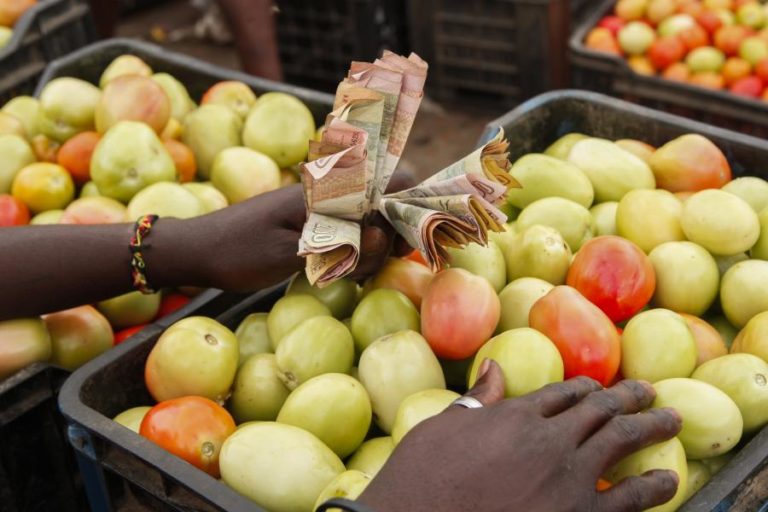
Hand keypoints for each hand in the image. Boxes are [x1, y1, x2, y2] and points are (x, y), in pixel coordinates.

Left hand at [185, 171, 416, 291]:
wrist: (196, 250)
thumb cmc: (237, 252)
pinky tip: (342, 275)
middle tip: (364, 268)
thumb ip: (337, 245)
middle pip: (387, 206)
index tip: (396, 245)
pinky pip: (352, 234)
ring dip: (370, 252)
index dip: (407, 208)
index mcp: (326, 191)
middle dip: (387, 239)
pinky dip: (355, 256)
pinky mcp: (316, 224)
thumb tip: (381, 235)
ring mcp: (324, 208)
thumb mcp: (286, 255)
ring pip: (371, 223)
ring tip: (346, 274)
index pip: (391, 179)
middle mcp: (331, 194)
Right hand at [358, 361, 681, 511]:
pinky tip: (668, 480)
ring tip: (669, 418)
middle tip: (649, 391)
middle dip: (628, 397)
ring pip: (620, 441)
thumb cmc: (422, 478)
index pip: (562, 393)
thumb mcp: (442, 428)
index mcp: (516, 415)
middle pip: (598, 410)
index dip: (585, 388)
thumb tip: (495, 366)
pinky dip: (652, 487)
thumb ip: (477, 400)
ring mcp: (568, 479)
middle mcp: (549, 439)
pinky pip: (628, 499)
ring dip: (650, 427)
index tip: (600, 387)